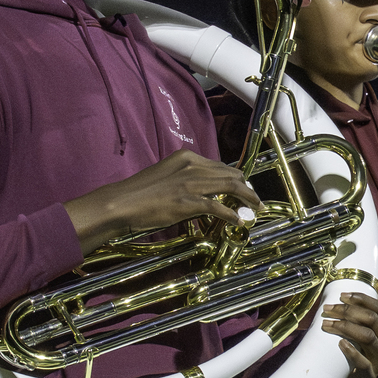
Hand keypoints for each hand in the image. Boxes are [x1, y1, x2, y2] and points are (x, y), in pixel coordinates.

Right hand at [64, 151, 261, 254]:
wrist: (121, 203)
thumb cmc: (140, 193)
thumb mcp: (166, 177)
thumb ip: (185, 179)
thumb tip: (200, 191)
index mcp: (186, 157)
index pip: (220, 166)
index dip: (235, 177)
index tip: (244, 187)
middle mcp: (192, 166)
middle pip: (230, 174)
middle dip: (246, 187)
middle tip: (254, 199)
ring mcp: (191, 183)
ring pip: (230, 187)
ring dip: (247, 198)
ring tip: (256, 207)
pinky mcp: (188, 202)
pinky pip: (218, 208)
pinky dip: (232, 214)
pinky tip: (238, 220)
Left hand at [321, 290, 377, 376]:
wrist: (352, 374)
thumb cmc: (359, 346)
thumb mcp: (367, 328)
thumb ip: (371, 310)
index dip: (361, 299)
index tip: (342, 295)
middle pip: (371, 320)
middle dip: (348, 311)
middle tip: (328, 308)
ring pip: (367, 336)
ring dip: (344, 327)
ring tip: (327, 323)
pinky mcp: (371, 375)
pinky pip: (363, 362)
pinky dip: (351, 351)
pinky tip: (340, 343)